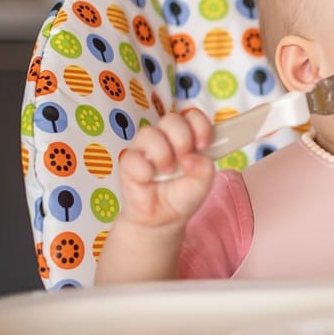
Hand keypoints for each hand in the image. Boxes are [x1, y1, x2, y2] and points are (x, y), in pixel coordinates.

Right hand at [117, 110, 215, 230]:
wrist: (164, 218)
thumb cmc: (182, 195)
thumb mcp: (203, 183)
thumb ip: (205, 168)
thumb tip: (191, 157)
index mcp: (187, 138)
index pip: (192, 116)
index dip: (200, 125)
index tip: (204, 144)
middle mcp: (165, 139)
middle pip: (171, 119)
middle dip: (182, 138)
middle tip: (184, 159)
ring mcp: (144, 149)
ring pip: (149, 133)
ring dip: (163, 153)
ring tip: (168, 172)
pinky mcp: (128, 163)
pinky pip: (132, 156)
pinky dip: (144, 168)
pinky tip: (149, 179)